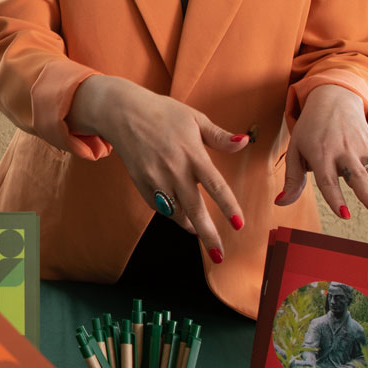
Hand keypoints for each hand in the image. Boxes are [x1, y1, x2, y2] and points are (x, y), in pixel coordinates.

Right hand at [72, 76, 249, 259]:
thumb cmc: (163, 113)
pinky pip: (159, 207)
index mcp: (192, 154)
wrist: (123, 113)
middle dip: (208, 235)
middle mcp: (174, 170)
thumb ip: (220, 136)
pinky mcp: (141, 184)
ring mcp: (156, 179)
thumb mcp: (195, 118)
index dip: (229, 207)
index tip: (239, 225)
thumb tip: (245, 142)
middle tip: (219, 254)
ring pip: (175, 213)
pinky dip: (171, 213)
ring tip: (200, 232)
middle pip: (195, 209)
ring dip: (190, 225)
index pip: (216, 186)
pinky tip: (178, 212)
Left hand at [278, 84, 367, 217]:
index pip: (328, 180)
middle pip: (358, 176)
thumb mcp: (295, 149)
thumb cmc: (310, 130)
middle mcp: (343, 151)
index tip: (345, 215)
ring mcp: (362, 149)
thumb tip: (280, 203)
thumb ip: (292, 178)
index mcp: (320, 154)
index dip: (336, 198)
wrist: (332, 98)